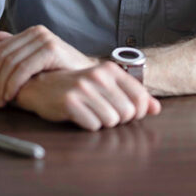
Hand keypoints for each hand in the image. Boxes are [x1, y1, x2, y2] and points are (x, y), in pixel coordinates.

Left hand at [0, 25, 96, 106]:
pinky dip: (13, 84)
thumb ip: (18, 49)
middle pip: (2, 56)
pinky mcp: (51, 50)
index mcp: (31, 32)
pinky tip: (11, 96)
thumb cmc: (63, 71)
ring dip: (1, 84)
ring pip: (10, 63)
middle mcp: (37, 32)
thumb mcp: (37, 60)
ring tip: (0, 100)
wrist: (90, 77)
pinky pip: (23, 69)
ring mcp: (45, 39)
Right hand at [13, 63, 160, 130]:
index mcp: (109, 69)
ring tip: (88, 113)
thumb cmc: (75, 87)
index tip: (122, 112)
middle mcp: (98, 76)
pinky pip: (92, 126)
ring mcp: (83, 88)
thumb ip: (133, 95)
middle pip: (127, 113)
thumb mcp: (104, 85)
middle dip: (117, 120)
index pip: (140, 99)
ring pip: (111, 121)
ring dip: (101, 123)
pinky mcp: (69, 102)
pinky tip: (77, 116)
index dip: (135, 112)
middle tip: (100, 112)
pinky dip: (87, 125)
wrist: (39, 85)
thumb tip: (156, 109)